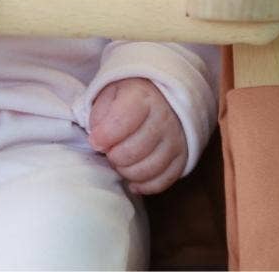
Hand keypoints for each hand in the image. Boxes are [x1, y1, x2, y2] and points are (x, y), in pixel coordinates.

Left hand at [88, 77, 187, 194]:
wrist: (162, 96)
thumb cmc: (129, 96)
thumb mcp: (110, 93)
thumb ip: (99, 114)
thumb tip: (97, 140)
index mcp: (142, 97)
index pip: (121, 122)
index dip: (103, 137)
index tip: (95, 140)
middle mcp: (163, 118)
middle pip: (134, 150)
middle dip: (114, 157)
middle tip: (108, 152)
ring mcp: (175, 139)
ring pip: (149, 169)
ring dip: (128, 172)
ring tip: (119, 163)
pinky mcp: (182, 156)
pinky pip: (165, 180)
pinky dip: (145, 185)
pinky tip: (132, 181)